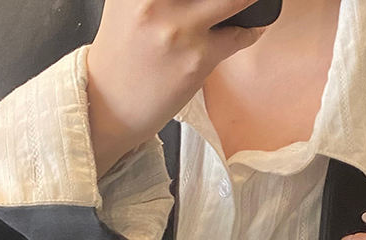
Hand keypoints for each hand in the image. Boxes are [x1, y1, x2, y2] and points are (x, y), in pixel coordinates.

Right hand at [87, 1, 267, 176]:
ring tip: (249, 1)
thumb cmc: (123, 55)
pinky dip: (252, 28)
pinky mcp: (198, 58)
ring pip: (235, 0)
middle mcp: (154, 1)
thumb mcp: (127, 3)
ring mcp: (178, 29)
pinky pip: (240, 35)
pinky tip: (252, 26)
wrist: (113, 104)